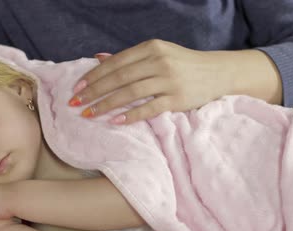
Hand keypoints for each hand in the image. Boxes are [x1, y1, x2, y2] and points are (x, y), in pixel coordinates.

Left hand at [68, 39, 231, 123]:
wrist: (218, 72)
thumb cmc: (182, 63)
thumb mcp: (158, 53)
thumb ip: (129, 58)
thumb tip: (98, 58)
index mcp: (151, 48)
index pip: (115, 63)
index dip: (93, 76)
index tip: (76, 88)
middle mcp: (158, 61)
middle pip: (118, 78)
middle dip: (93, 92)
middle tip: (75, 104)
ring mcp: (168, 80)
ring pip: (130, 93)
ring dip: (105, 105)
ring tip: (89, 114)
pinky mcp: (177, 99)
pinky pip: (149, 108)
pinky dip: (131, 115)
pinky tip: (115, 121)